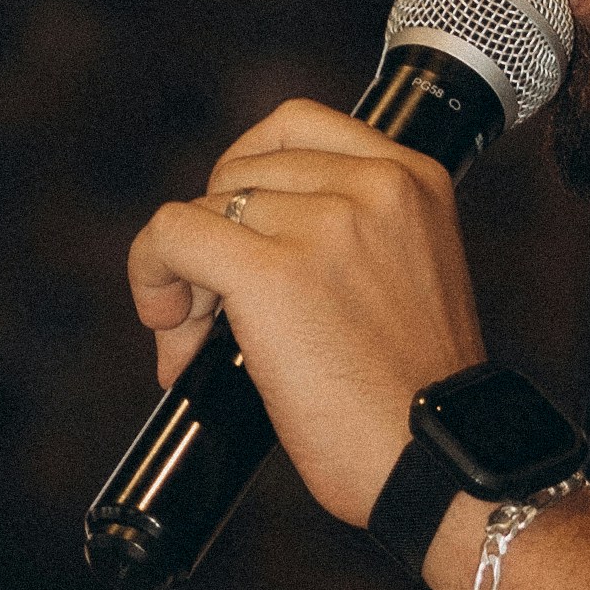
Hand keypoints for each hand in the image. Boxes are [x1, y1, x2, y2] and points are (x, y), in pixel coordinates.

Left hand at [127, 98, 484, 531]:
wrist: (438, 462)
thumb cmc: (413, 399)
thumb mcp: (405, 276)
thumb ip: (341, 233)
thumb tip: (225, 241)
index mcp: (414, 177)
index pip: (293, 127)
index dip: (246, 183)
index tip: (245, 241)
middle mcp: (374, 186)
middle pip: (238, 172)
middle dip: (214, 239)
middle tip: (214, 316)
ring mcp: (324, 224)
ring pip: (200, 207)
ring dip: (185, 276)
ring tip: (201, 341)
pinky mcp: (273, 272)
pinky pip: (171, 236)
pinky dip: (152, 277)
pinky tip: (173, 332)